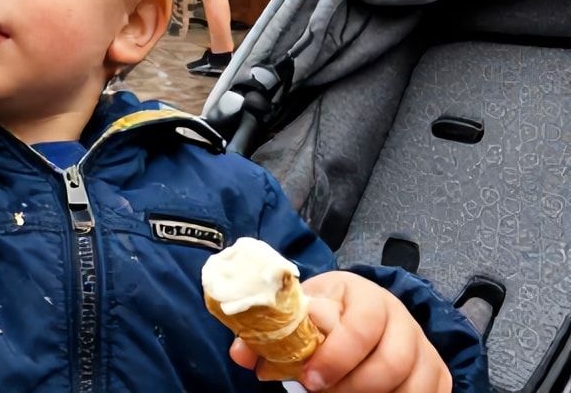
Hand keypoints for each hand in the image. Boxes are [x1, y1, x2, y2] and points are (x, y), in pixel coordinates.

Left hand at [229, 271, 450, 391]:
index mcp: (366, 296)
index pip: (361, 327)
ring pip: (411, 386)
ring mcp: (424, 346)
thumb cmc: (326, 311)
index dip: (335, 357)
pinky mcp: (436, 372)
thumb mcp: (300, 311)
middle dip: (352, 386)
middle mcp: (402, 318)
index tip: (307, 379)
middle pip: (391, 363)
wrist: (359, 308)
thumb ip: (270, 331)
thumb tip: (242, 355)